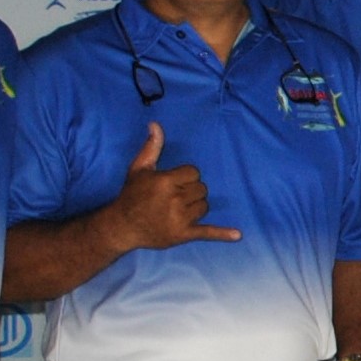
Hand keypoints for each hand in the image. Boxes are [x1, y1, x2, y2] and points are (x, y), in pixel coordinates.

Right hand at [102, 122, 239, 251]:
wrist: (123, 226)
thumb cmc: (132, 195)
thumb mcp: (139, 168)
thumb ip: (151, 147)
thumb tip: (155, 124)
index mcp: (166, 182)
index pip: (194, 173)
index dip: (186, 176)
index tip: (174, 181)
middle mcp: (175, 199)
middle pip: (201, 189)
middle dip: (191, 190)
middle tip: (174, 196)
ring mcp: (180, 218)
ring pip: (204, 206)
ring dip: (196, 206)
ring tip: (179, 208)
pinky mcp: (184, 234)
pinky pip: (207, 232)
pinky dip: (222, 234)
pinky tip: (237, 235)